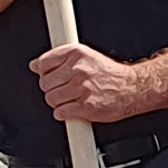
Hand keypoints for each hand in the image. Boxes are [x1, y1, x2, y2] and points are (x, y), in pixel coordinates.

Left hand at [34, 40, 154, 127]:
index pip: (43, 63)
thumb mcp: (86, 56)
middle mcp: (78, 69)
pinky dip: (63, 114)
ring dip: (57, 103)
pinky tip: (72, 109)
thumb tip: (34, 65)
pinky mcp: (86, 107)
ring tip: (70, 100)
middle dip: (52, 89)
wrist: (132, 88)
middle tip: (64, 90)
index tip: (52, 76)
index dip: (45, 72)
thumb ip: (59, 59)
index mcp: (76, 53)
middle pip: (45, 83)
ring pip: (51, 99)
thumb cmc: (110, 74)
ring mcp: (82, 89)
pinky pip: (60, 112)